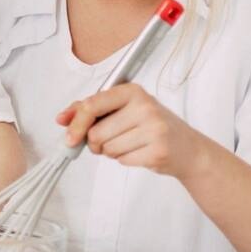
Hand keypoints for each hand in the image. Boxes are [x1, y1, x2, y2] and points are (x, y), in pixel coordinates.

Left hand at [57, 83, 204, 178]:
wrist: (188, 149)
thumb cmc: (151, 127)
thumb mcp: (123, 110)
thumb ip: (90, 110)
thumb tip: (62, 118)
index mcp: (132, 91)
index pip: (92, 105)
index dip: (76, 124)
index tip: (69, 138)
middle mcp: (145, 106)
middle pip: (96, 133)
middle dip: (96, 143)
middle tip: (110, 141)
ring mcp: (154, 128)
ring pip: (107, 148)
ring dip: (111, 152)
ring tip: (130, 144)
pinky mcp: (158, 151)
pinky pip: (122, 160)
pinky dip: (125, 160)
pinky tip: (140, 152)